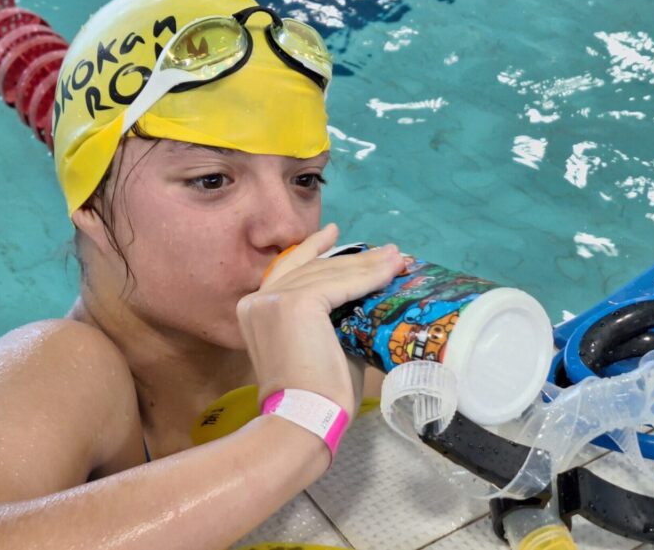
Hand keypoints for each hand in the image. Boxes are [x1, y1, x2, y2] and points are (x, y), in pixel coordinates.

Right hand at [237, 224, 404, 418]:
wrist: (302, 420)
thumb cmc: (316, 397)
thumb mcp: (321, 346)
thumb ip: (331, 319)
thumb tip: (364, 301)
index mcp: (256, 309)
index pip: (291, 270)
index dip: (315, 249)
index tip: (335, 233)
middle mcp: (258, 299)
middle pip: (314, 268)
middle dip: (355, 259)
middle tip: (387, 251)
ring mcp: (274, 299)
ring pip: (330, 273)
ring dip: (369, 266)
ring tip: (397, 259)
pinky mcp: (295, 303)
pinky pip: (340, 283)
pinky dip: (369, 278)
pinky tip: (391, 272)